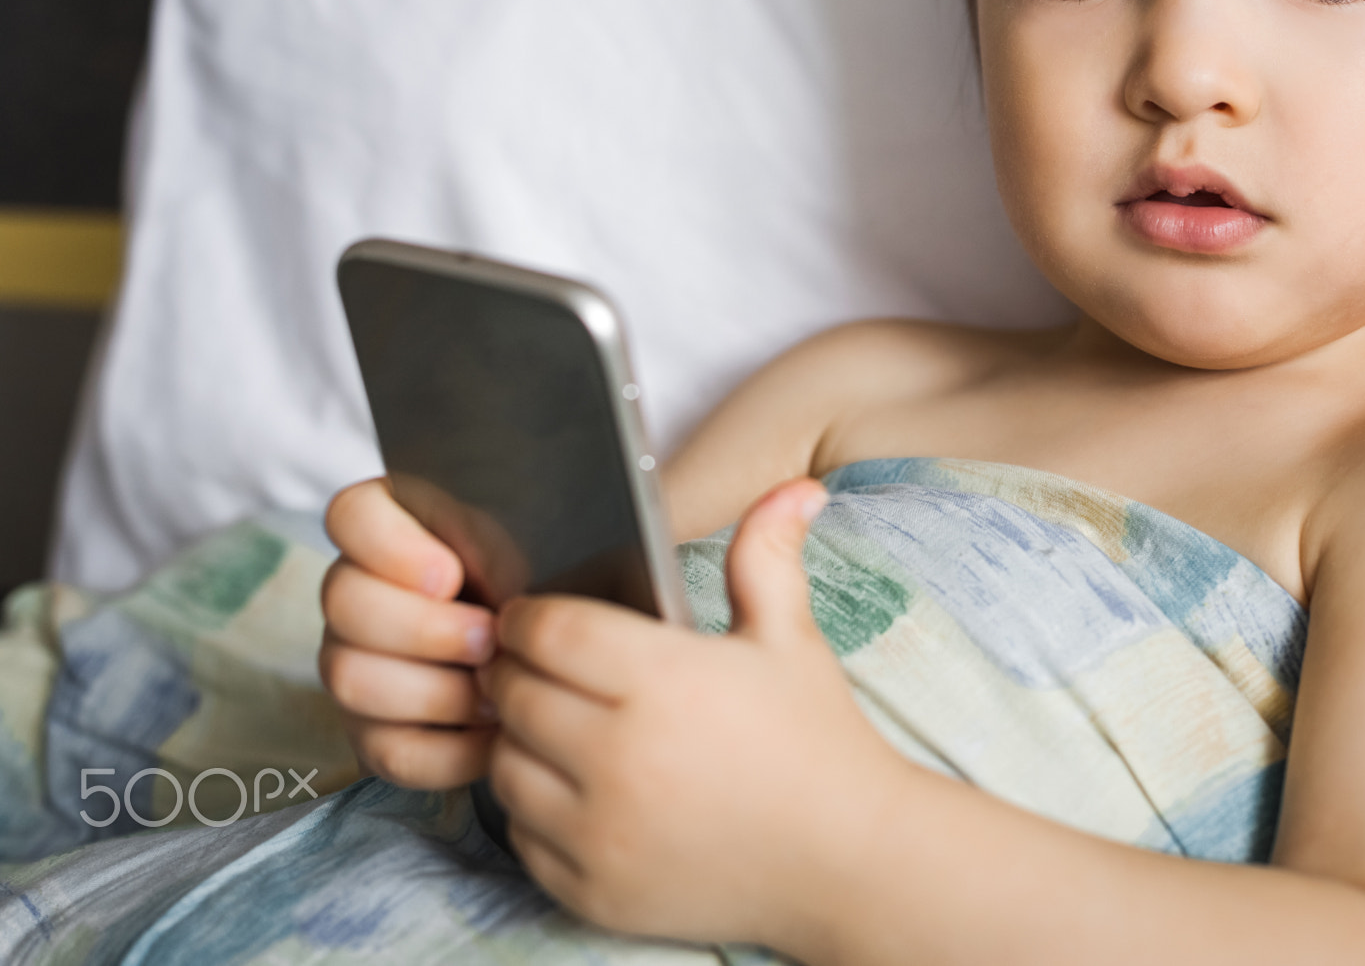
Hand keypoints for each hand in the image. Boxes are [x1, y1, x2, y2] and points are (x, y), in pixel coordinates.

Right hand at [319, 478, 498, 788]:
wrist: (536, 658)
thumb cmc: (516, 588)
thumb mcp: (512, 552)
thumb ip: (488, 556)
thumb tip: (489, 602)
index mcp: (384, 531)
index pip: (347, 513)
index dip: (391, 547)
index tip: (449, 575)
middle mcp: (350, 598)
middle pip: (343, 603)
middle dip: (426, 628)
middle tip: (488, 637)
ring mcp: (351, 668)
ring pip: (353, 680)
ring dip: (439, 690)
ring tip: (495, 687)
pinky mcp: (372, 736)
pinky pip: (390, 751)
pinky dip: (452, 748)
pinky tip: (492, 730)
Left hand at [479, 478, 907, 948]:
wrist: (847, 858)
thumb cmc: (817, 740)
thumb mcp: (790, 638)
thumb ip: (767, 556)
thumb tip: (794, 488)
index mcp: (663, 681)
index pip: (547, 629)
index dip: (532, 617)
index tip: (544, 620)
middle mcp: (619, 757)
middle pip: (512, 693)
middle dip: (519, 673)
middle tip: (549, 671)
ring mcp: (599, 831)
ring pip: (504, 766)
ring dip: (519, 741)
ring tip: (562, 729)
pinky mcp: (590, 889)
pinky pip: (520, 836)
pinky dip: (534, 812)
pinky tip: (580, 792)